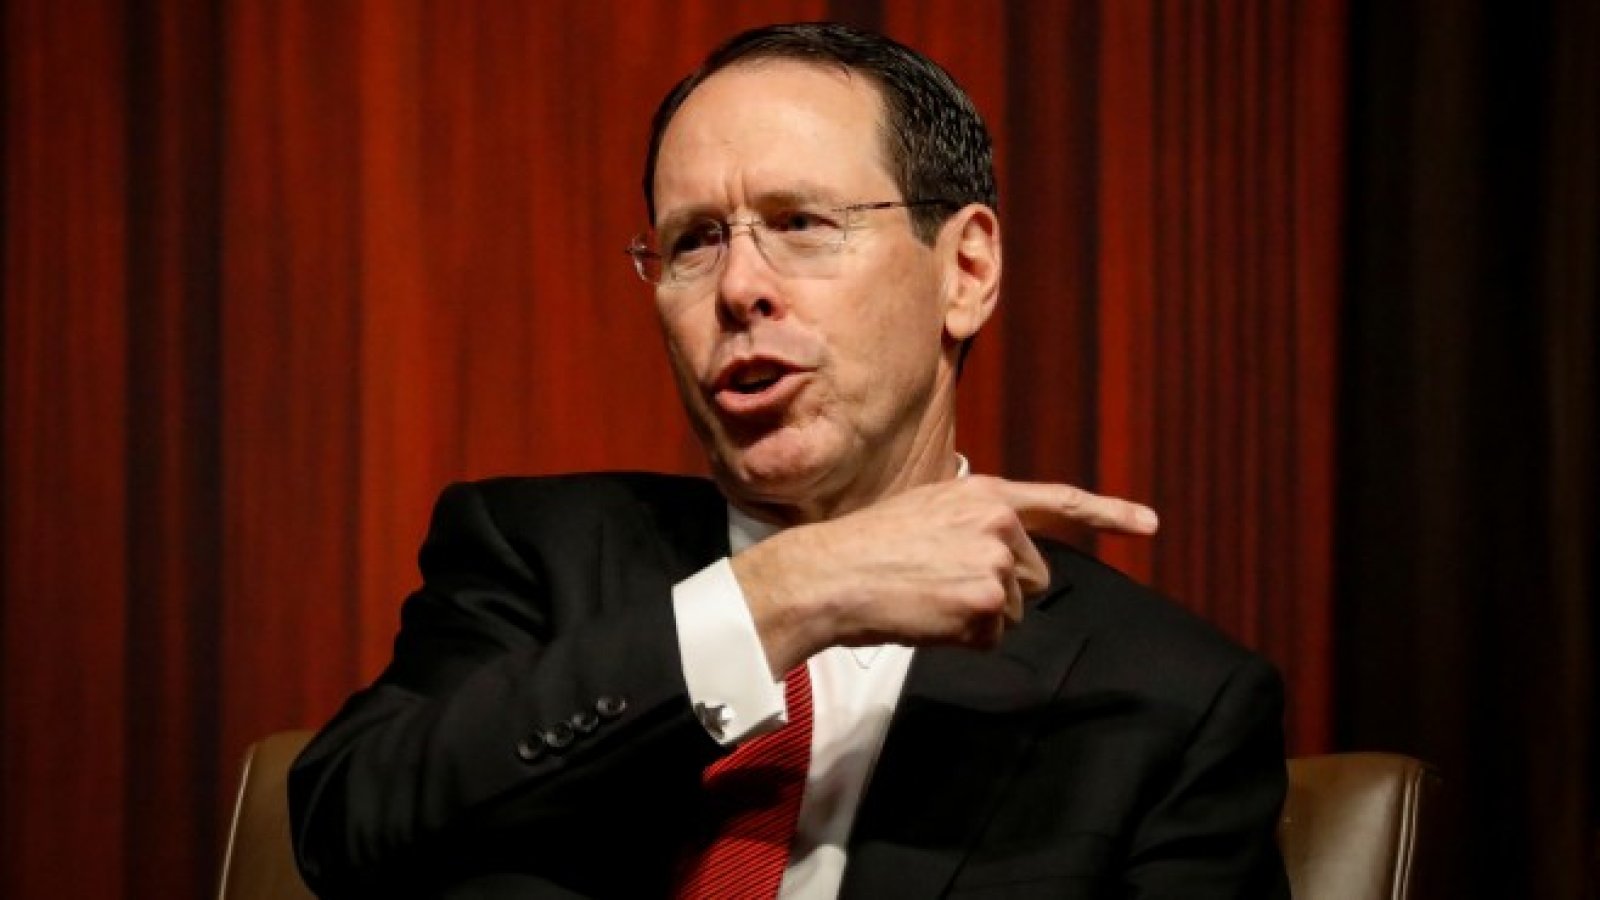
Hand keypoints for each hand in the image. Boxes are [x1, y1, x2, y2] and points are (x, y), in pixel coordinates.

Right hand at [731, 476, 1157, 674]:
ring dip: (976, 617)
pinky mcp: (987, 602)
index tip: (1149, 524)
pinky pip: (991, 639)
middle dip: (997, 592)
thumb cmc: (865, 549)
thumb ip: (974, 526)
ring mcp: (995, 561)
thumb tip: (1007, 566)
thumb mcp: (927, 512)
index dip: (1110, 514)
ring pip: (1012, 612)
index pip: (1059, 500)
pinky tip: (925, 617)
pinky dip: (961, 639)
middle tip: (938, 585)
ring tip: (925, 598)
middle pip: (1033, 579)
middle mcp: (998, 521)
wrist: (829, 574)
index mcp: (984, 493)